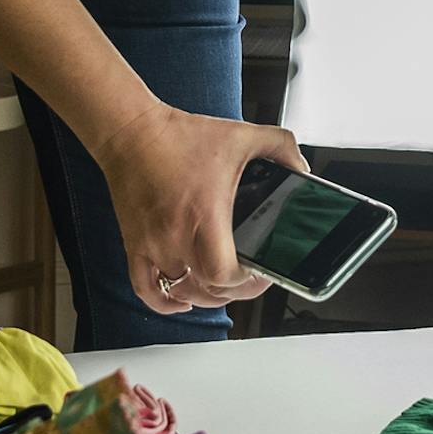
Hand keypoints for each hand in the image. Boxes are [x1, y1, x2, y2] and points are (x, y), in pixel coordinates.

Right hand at [92, 105, 308, 316]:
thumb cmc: (180, 136)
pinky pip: (145, 289)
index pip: (224, 274)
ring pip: (180, 292)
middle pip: (207, 290)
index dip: (247, 282)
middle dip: (235, 290)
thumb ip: (280, 147)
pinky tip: (183, 299)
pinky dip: (165, 302)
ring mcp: (152, 245)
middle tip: (249, 277)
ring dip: (205, 295)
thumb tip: (301, 168)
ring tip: (223, 284)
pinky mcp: (134, 245)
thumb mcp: (242, 135)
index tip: (261, 270)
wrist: (131, 132)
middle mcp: (175, 236)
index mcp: (204, 215)